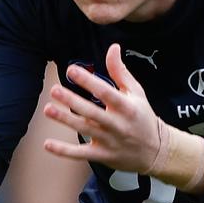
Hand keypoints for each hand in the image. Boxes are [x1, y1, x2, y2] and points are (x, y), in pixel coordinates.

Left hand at [43, 43, 160, 173]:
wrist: (156, 151)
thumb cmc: (143, 117)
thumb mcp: (136, 92)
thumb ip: (120, 71)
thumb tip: (112, 47)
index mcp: (127, 107)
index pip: (105, 92)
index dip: (88, 81)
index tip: (72, 70)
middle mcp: (117, 124)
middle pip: (92, 111)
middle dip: (72, 100)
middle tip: (54, 90)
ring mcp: (109, 141)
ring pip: (84, 130)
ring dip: (65, 120)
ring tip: (47, 109)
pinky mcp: (102, 155)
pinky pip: (81, 154)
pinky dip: (64, 151)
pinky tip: (48, 144)